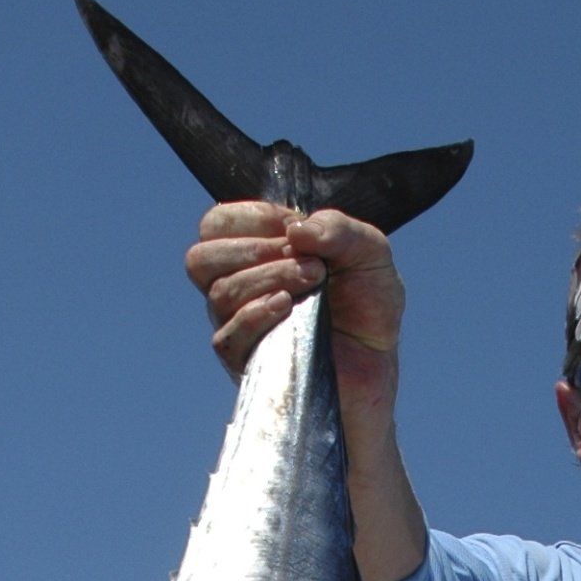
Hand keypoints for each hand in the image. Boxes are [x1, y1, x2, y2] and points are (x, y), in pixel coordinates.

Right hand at [184, 203, 404, 426]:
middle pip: (202, 259)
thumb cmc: (367, 304)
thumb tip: (295, 229)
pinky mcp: (246, 363)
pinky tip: (287, 306)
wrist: (378, 362)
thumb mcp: (368, 252)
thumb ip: (339, 228)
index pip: (217, 225)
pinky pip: (229, 336)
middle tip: (304, 257)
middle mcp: (236, 289)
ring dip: (268, 276)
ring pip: (220, 293)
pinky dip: (256, 314)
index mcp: (254, 255)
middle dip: (254, 249)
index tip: (296, 226)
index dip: (252, 217)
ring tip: (314, 279)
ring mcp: (236, 327)